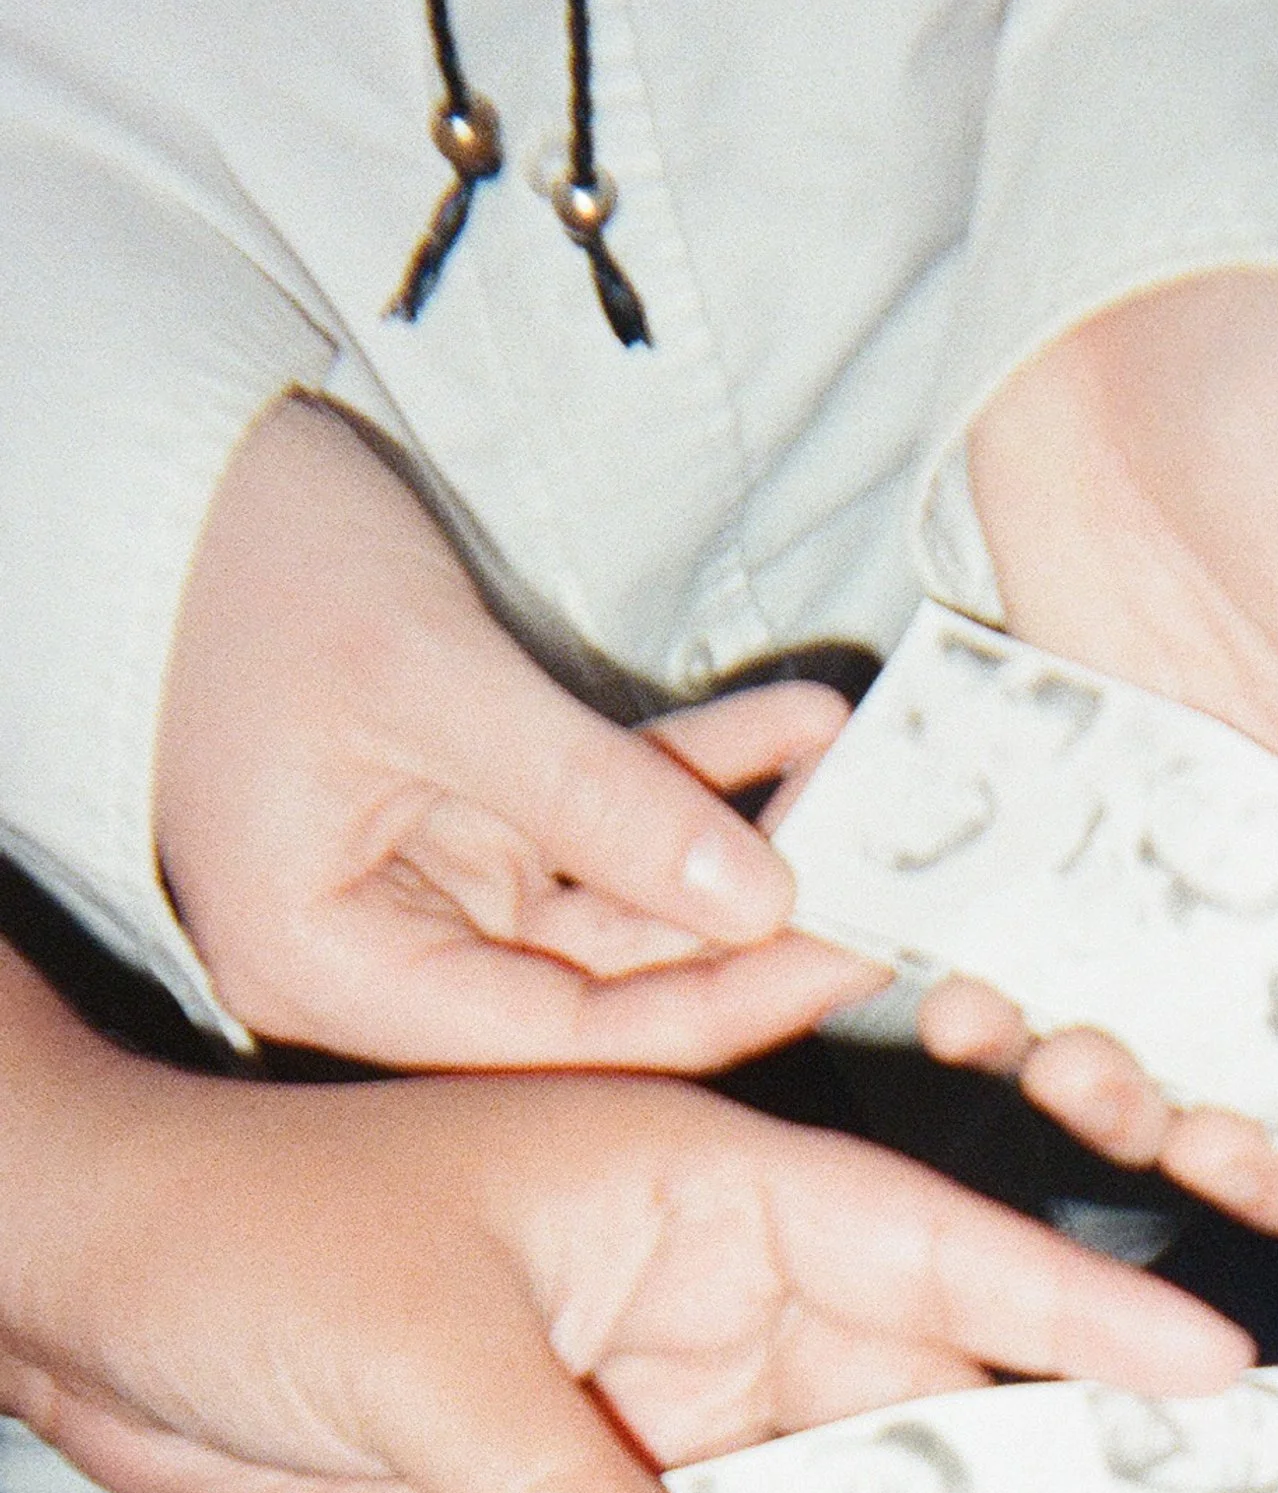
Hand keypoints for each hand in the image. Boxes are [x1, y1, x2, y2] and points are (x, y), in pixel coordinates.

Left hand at [0, 942, 1248, 1492]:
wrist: (89, 1290)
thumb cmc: (245, 1240)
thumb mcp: (428, 1362)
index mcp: (693, 1183)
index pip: (922, 1244)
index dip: (1073, 1306)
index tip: (1209, 1365)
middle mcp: (699, 1283)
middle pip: (911, 1380)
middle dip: (1030, 1462)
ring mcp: (652, 1389)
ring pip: (831, 1483)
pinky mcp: (593, 1483)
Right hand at [155, 397, 886, 1066]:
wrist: (166, 452)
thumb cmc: (246, 563)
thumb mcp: (435, 685)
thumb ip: (597, 800)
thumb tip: (761, 898)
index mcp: (333, 969)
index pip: (563, 1040)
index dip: (718, 1007)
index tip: (851, 955)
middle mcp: (384, 951)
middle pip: (608, 979)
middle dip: (753, 916)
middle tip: (895, 874)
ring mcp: (432, 882)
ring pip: (626, 894)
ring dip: (744, 833)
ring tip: (866, 780)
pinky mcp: (471, 812)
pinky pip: (607, 811)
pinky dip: (695, 770)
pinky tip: (801, 722)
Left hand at [953, 271, 1277, 1278]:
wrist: (1133, 316)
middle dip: (1254, 1148)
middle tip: (1192, 1132)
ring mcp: (1182, 860)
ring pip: (1157, 1048)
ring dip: (1112, 1095)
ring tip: (1061, 1056)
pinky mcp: (1066, 819)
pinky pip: (1034, 954)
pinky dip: (997, 1001)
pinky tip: (965, 995)